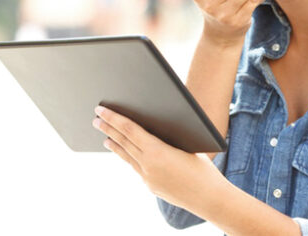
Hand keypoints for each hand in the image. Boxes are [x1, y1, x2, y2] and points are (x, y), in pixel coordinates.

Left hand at [92, 105, 226, 211]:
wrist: (210, 198)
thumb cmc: (204, 168)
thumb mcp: (187, 145)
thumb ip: (166, 138)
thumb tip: (153, 128)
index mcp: (156, 152)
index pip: (129, 129)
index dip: (114, 118)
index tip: (102, 109)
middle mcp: (148, 166)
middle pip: (124, 142)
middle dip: (108, 128)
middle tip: (96, 118)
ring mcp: (148, 178)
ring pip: (127, 156)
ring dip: (115, 144)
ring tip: (104, 136)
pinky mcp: (152, 187)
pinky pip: (136, 167)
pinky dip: (128, 157)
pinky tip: (125, 153)